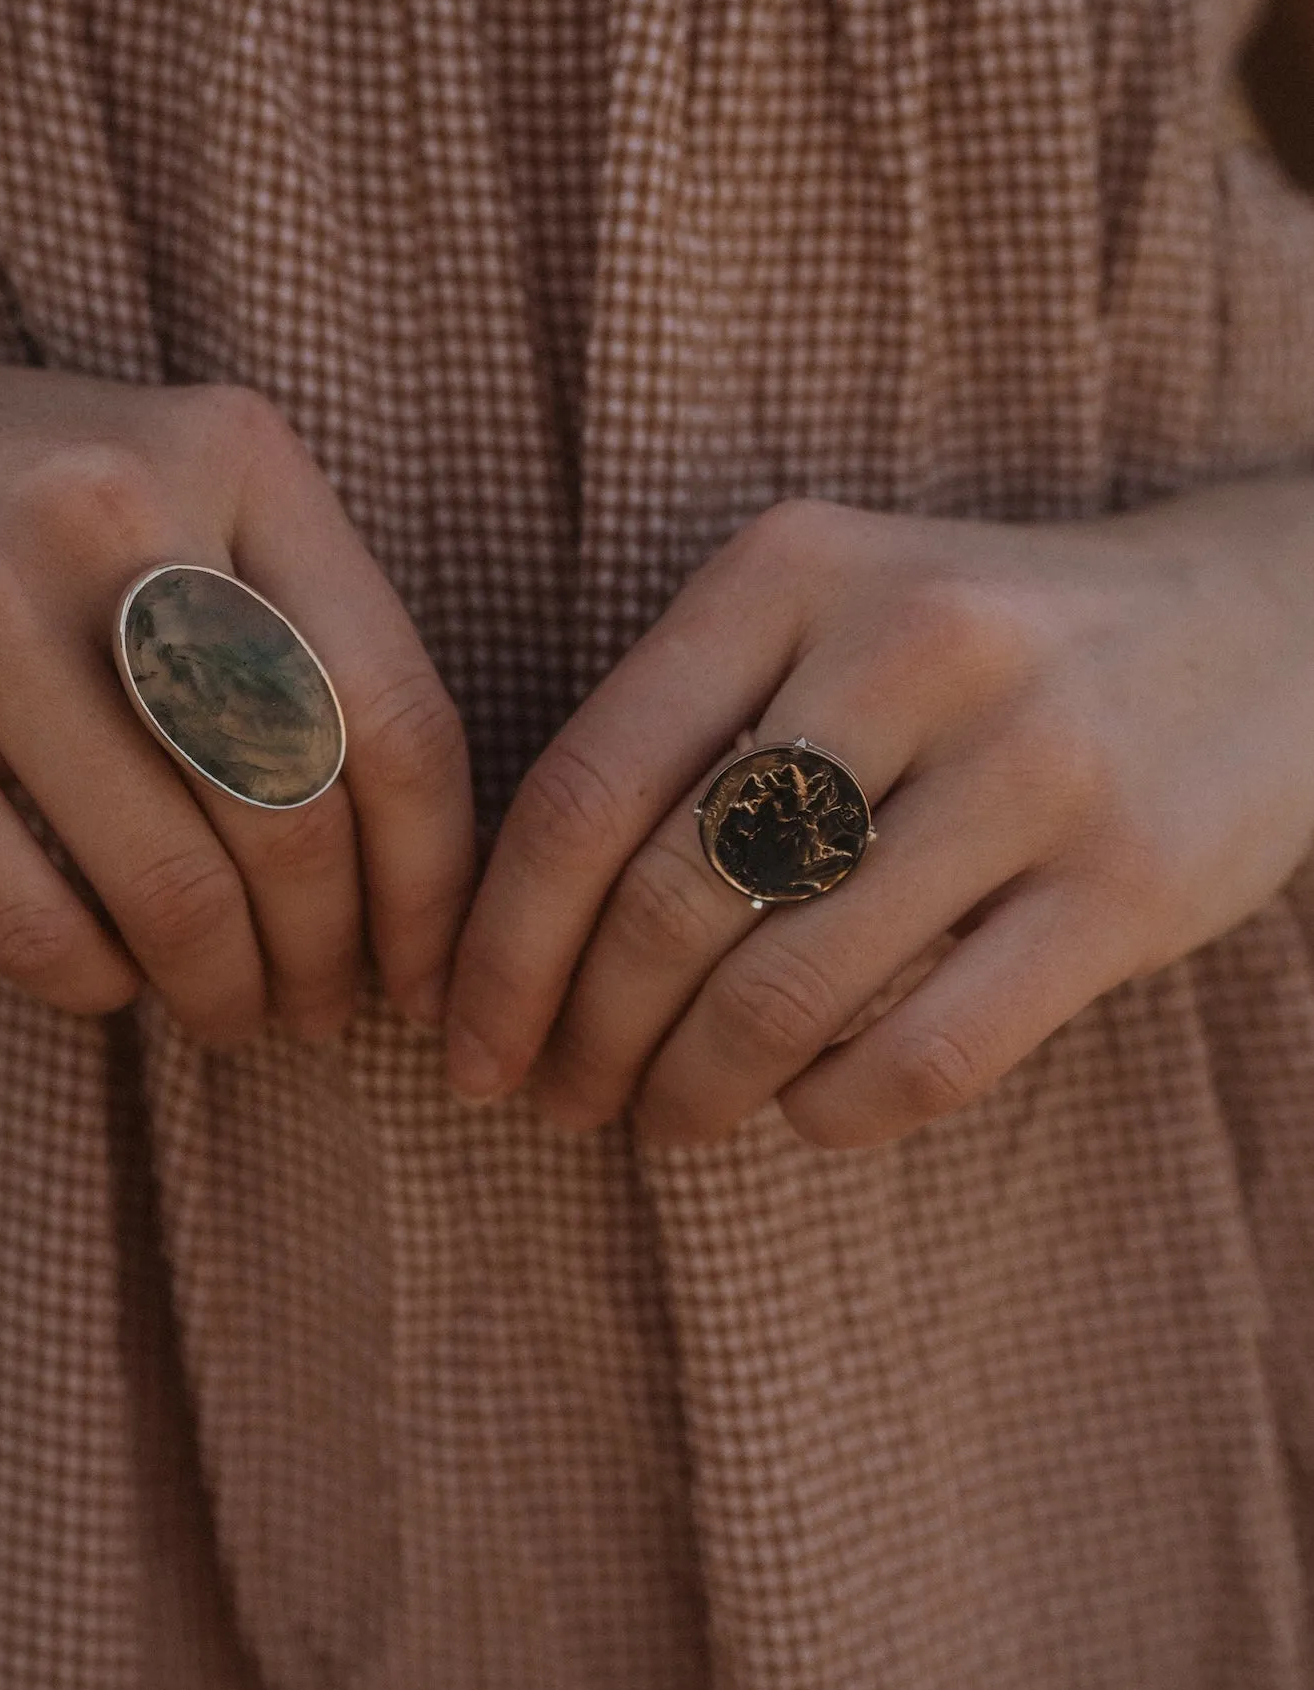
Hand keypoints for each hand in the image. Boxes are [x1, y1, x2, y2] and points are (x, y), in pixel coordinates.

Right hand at [0, 338, 471, 1043]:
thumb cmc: (3, 501)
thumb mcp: (168, 485)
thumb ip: (289, 623)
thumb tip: (414, 877)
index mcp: (230, 450)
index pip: (393, 714)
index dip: (435, 882)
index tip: (432, 969)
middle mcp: (113, 513)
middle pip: (292, 817)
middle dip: (331, 959)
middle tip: (324, 1012)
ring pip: (173, 886)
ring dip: (225, 992)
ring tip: (233, 1015)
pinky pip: (35, 921)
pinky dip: (98, 984)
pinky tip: (110, 979)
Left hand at [441, 482, 1313, 1148]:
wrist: (1274, 622)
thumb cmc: (992, 649)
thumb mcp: (834, 613)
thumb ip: (690, 729)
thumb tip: (510, 938)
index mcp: (793, 568)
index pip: (586, 787)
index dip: (500, 943)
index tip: (456, 1039)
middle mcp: (906, 647)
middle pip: (668, 902)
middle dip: (581, 1037)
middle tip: (554, 1102)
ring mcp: (1030, 764)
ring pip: (785, 991)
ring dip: (692, 1092)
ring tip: (666, 1120)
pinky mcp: (1126, 883)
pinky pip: (927, 1050)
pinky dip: (832, 1109)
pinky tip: (805, 1109)